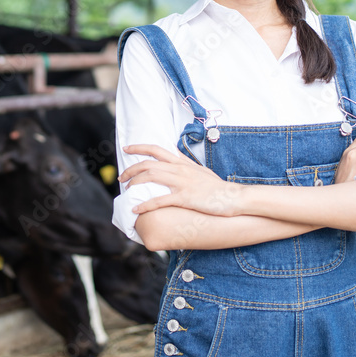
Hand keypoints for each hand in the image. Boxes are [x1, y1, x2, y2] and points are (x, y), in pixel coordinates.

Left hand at [118, 144, 240, 216]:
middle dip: (131, 169)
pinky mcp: (185, 198)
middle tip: (121, 178)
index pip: (156, 149)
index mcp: (182, 163)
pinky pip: (160, 200)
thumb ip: (186, 166)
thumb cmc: (218, 188)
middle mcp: (180, 169)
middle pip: (148, 164)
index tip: (126, 149)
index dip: (139, 147)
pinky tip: (136, 209)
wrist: (234, 197)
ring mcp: (182, 183)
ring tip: (127, 192)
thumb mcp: (201, 172)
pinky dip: (145, 205)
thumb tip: (175, 161)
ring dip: (135, 184)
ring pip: (150, 177)